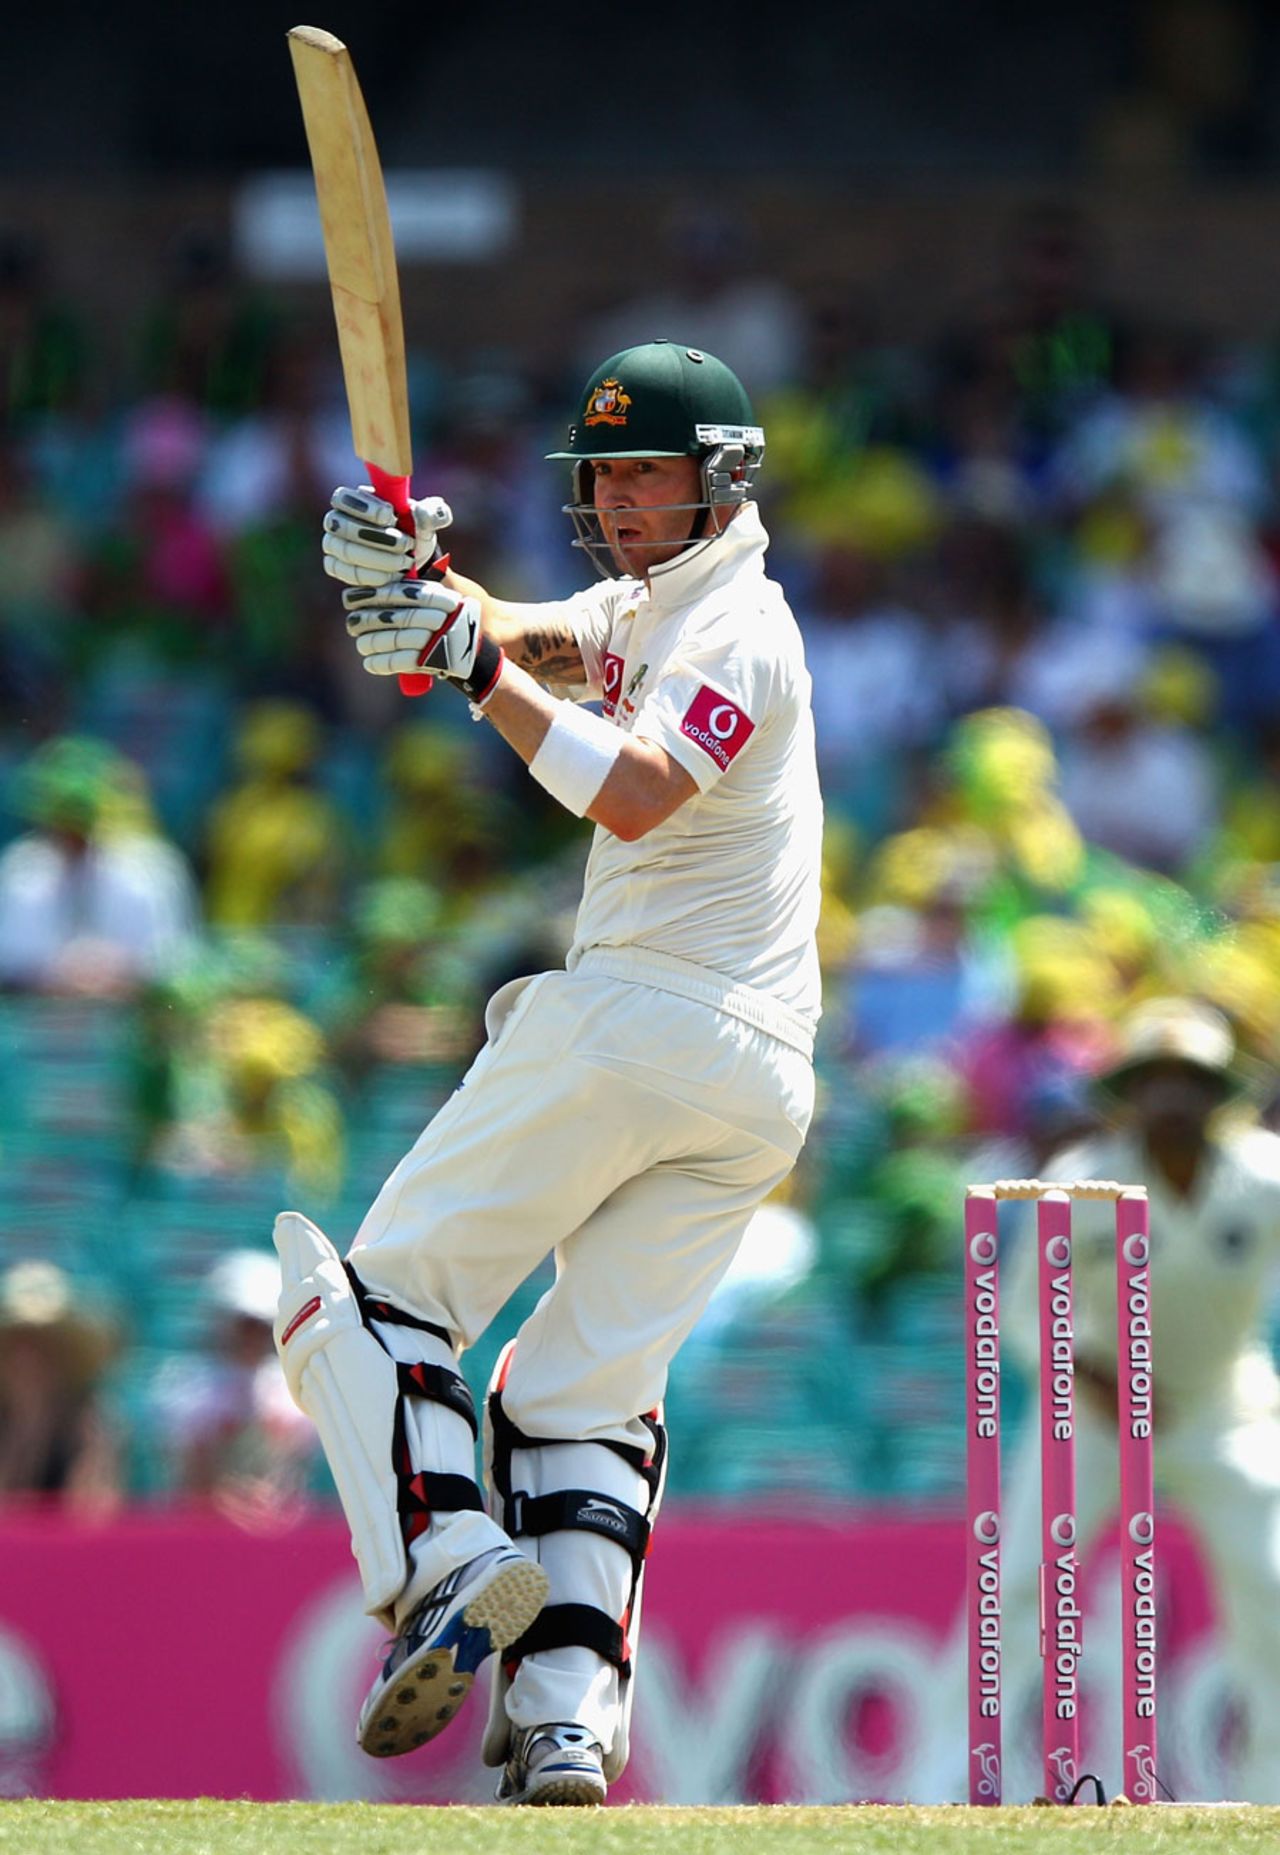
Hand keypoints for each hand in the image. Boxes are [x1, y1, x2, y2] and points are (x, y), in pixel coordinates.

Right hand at [322, 486, 452, 587]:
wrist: (413, 561)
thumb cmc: (414, 532)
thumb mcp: (427, 521)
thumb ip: (430, 513)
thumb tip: (429, 511)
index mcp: (353, 500)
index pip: (342, 498)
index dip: (363, 507)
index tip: (390, 516)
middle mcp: (336, 520)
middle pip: (341, 526)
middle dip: (376, 537)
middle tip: (405, 545)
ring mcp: (333, 545)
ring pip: (345, 551)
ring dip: (378, 558)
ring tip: (405, 562)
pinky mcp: (336, 567)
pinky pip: (347, 572)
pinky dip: (372, 576)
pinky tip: (392, 576)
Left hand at [344, 580, 484, 682]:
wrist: (481, 653)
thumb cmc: (458, 621)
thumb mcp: (444, 595)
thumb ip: (418, 587)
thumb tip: (378, 581)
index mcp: (440, 597)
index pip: (400, 593)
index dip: (373, 595)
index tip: (352, 598)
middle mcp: (440, 617)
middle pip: (395, 617)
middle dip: (368, 620)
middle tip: (351, 623)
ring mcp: (437, 640)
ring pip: (395, 640)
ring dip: (372, 643)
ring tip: (361, 643)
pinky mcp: (433, 661)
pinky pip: (400, 662)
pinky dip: (382, 663)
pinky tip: (370, 662)